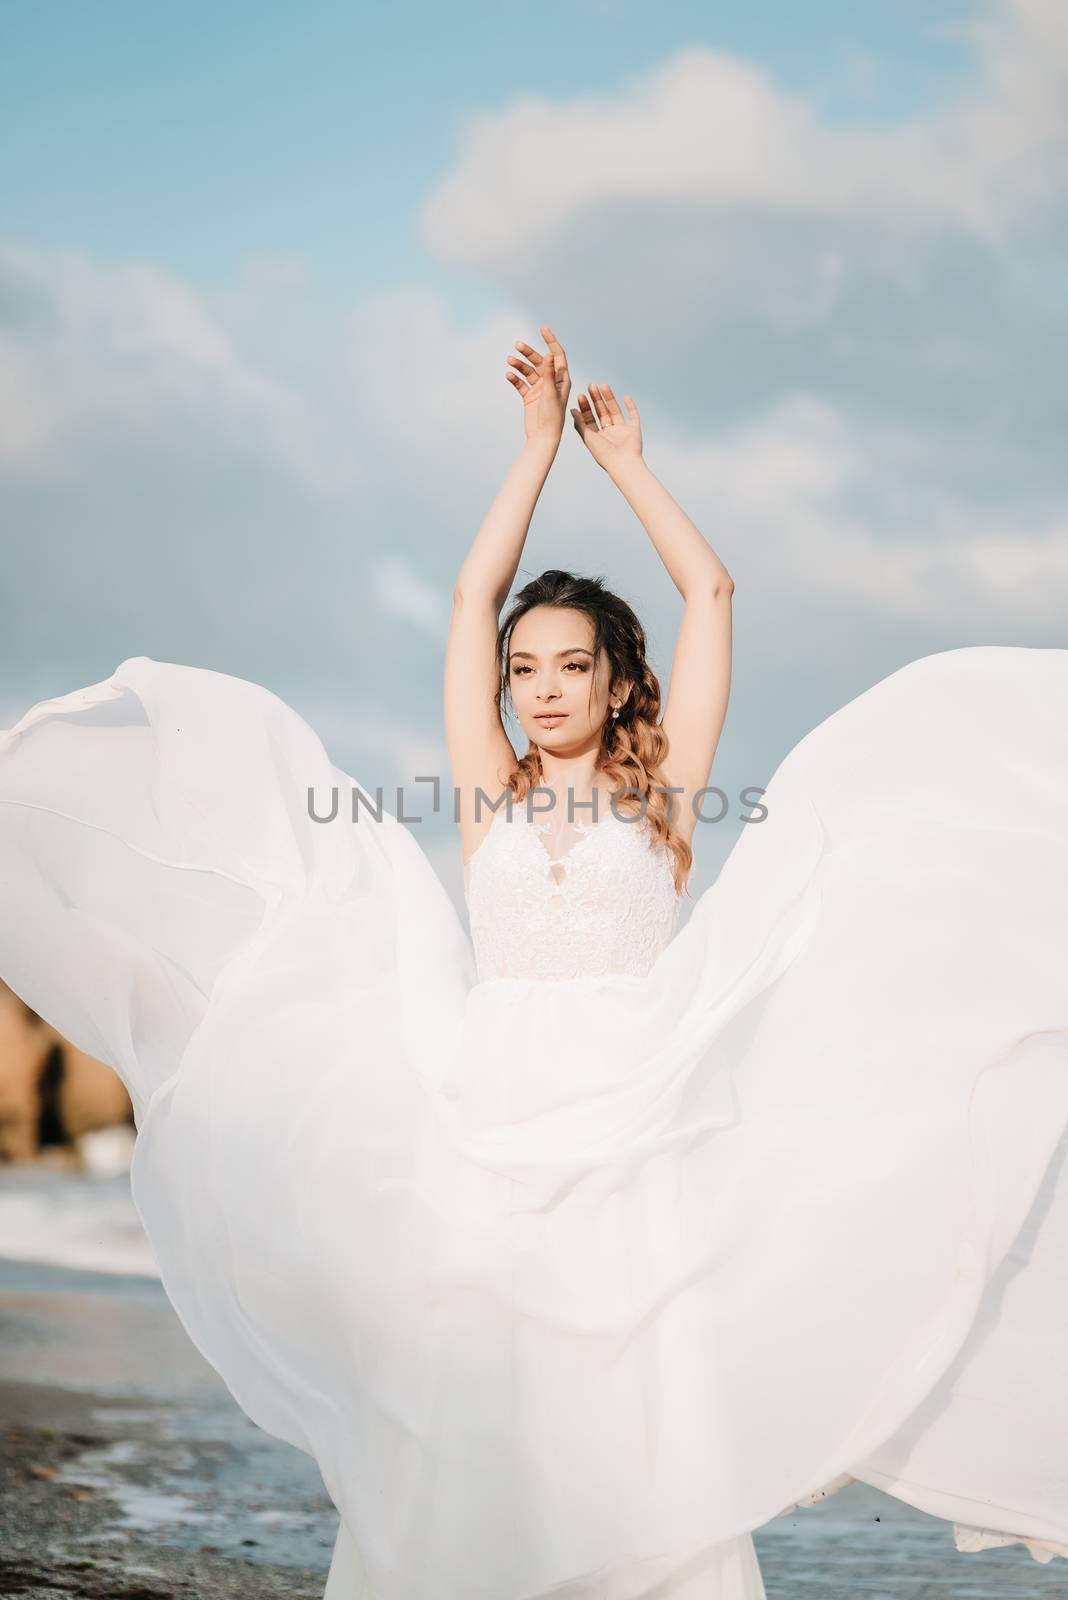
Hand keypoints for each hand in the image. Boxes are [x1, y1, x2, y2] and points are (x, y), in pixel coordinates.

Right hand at [505, 324, 570, 446]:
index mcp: (562, 379)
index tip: (542, 328)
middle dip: (528, 353)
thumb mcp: (551, 393)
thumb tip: (550, 354)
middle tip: (517, 345)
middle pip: (540, 361)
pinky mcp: (529, 397)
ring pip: (528, 371)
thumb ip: (550, 373)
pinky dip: (514, 378)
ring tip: (509, 360)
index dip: (550, 340)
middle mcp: (551, 382)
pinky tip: (508, 375)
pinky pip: (521, 384)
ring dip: (519, 365)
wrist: (543, 437)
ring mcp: (540, 389)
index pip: (557, 355)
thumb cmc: (552, 417)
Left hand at [571, 383, 642, 472]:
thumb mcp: (588, 437)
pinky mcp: (634, 430)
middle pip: (602, 412)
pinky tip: (626, 396)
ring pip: (615, 410)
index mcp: (597, 437)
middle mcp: (609, 433)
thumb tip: (571, 410)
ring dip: (610, 398)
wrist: (623, 463)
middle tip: (591, 385)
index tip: (581, 395)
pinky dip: (631, 406)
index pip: (590, 419)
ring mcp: (622, 431)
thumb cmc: (604, 454)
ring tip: (603, 385)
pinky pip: (633, 415)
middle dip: (596, 399)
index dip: (585, 407)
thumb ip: (580, 423)